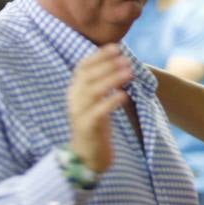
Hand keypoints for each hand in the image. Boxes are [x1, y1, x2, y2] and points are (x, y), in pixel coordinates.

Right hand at [67, 45, 131, 173]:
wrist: (87, 156)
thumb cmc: (96, 125)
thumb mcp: (97, 102)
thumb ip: (103, 84)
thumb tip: (121, 63)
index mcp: (75, 91)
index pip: (83, 67)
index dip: (99, 56)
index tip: (117, 48)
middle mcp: (74, 99)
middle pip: (88, 76)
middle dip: (108, 65)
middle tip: (127, 60)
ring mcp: (79, 113)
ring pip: (93, 91)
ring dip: (112, 79)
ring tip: (130, 72)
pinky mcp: (87, 127)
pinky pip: (99, 111)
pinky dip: (111, 101)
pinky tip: (124, 95)